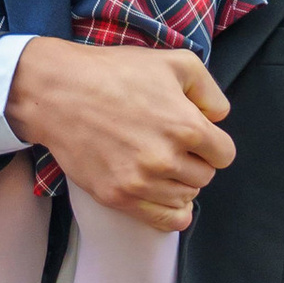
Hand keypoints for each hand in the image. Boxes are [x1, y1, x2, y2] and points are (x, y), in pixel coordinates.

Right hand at [6, 40, 233, 231]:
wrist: (59, 93)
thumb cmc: (114, 73)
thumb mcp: (174, 62)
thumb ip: (209, 90)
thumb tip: (219, 118)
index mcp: (186, 127)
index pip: (224, 155)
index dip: (213, 144)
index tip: (196, 137)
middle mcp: (167, 160)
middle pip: (205, 177)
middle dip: (194, 162)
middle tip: (171, 146)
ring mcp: (141, 182)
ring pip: (185, 198)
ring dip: (179, 183)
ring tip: (159, 163)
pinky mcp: (118, 197)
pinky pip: (163, 220)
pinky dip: (171, 211)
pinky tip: (163, 194)